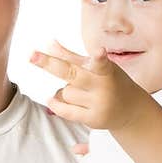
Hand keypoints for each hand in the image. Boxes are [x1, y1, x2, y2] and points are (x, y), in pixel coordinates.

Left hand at [31, 40, 147, 132]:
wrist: (130, 109)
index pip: (101, 63)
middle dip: (50, 64)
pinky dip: (56, 104)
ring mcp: (98, 104)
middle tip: (31, 55)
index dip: (99, 58)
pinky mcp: (92, 119)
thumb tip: (49, 43)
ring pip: (65, 92)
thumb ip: (72, 57)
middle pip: (72, 74)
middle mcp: (104, 87)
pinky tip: (51, 100)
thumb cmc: (110, 81)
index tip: (99, 51)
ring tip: (83, 93)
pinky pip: (65, 110)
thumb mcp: (96, 67)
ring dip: (66, 91)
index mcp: (107, 70)